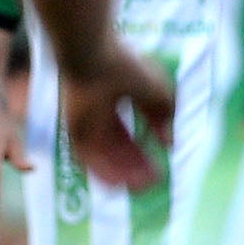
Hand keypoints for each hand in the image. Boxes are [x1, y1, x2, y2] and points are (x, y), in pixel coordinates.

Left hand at [60, 43, 174, 191]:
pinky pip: (90, 163)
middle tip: (154, 179)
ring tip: (145, 186)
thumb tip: (169, 142)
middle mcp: (95, 116)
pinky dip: (107, 174)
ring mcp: (84, 125)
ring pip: (104, 159)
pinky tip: (125, 185)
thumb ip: (165, 116)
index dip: (142, 151)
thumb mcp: (157, 91)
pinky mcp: (74, 134)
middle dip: (135, 166)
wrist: (94, 58)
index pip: (125, 134)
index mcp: (111, 100)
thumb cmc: (125, 66)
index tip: (158, 165)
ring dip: (124, 174)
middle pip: (115, 149)